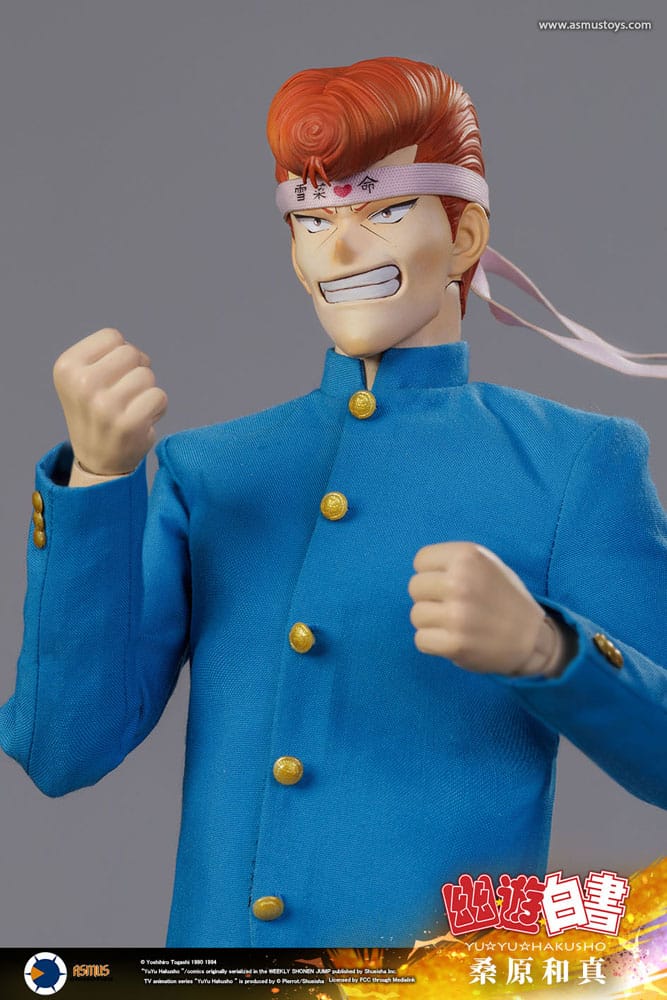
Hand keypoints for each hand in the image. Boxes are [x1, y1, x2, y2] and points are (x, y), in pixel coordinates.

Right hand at [53, 328, 167, 480]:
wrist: (97, 462)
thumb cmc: (96, 412)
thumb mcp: (83, 377)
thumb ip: (107, 355)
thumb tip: (140, 356)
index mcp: (66, 367)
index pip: (112, 336)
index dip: (119, 355)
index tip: (110, 377)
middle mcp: (82, 384)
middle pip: (131, 352)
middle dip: (134, 370)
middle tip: (123, 394)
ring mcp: (105, 405)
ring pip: (147, 375)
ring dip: (145, 391)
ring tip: (130, 409)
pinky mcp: (129, 424)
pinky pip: (159, 396)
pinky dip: (157, 407)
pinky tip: (141, 421)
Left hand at [408, 542, 546, 674]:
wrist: (532, 639)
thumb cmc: (504, 598)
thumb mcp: (486, 564)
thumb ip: (454, 561)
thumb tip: (420, 569)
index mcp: (467, 557)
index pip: (421, 560)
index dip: (432, 574)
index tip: (450, 584)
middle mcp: (460, 582)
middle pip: (415, 587)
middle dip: (430, 597)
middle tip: (453, 606)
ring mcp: (457, 614)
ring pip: (416, 614)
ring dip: (431, 622)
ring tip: (455, 624)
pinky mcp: (454, 644)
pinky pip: (420, 640)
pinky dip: (433, 643)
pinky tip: (452, 639)